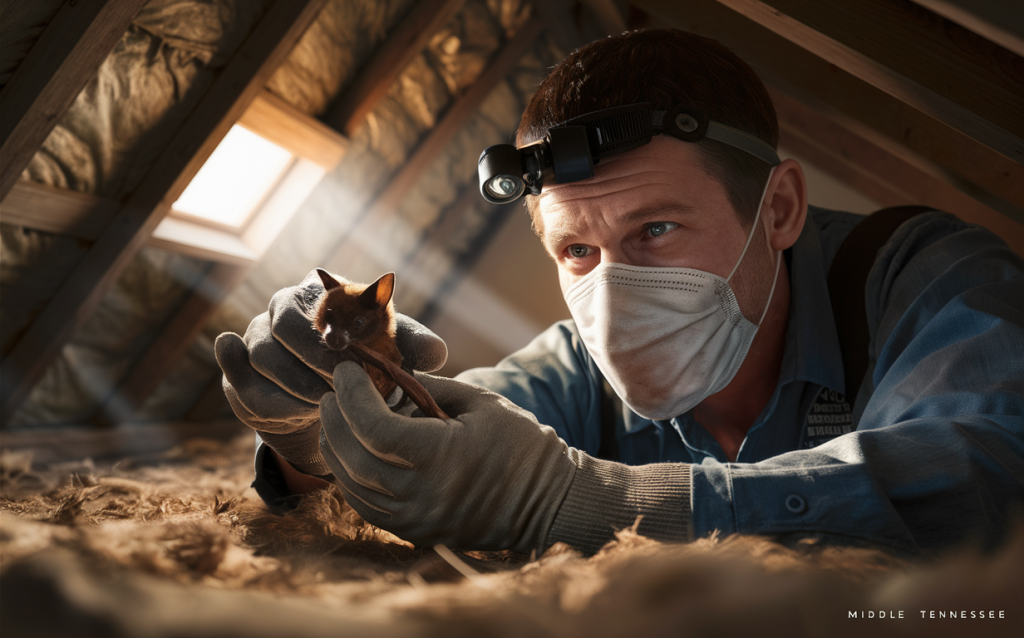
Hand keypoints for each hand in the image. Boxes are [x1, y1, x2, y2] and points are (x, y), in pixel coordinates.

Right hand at [215, 269, 446, 475]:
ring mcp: (255, 342)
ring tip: (327, 405)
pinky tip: (298, 413)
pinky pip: (244, 389)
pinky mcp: (238, 377)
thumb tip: (437, 353)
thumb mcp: (393, 350)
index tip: (353, 360)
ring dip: (296, 387)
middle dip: (311, 360)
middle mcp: (280, 309)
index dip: (330, 333)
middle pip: (280, 326)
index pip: (313, 300)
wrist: (333, 397)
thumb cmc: (366, 361)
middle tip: (339, 388)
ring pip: (261, 359)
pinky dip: (270, 403)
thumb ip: (414, 346)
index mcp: (318, 293)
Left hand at [320, 362, 693, 553]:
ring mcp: (414, 520)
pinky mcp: (413, 532)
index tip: (345, 371)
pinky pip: (365, 506)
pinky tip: (350, 453)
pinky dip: (350, 477)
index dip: (351, 396)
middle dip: (334, 420)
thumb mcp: (478, 401)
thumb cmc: (520, 444)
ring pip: (352, 486)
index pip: (373, 428)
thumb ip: (428, 387)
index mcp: (440, 456)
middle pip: (353, 457)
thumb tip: (385, 373)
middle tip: (332, 392)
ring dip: (335, 449)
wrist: (548, 503)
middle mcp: (420, 494)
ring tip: (334, 419)